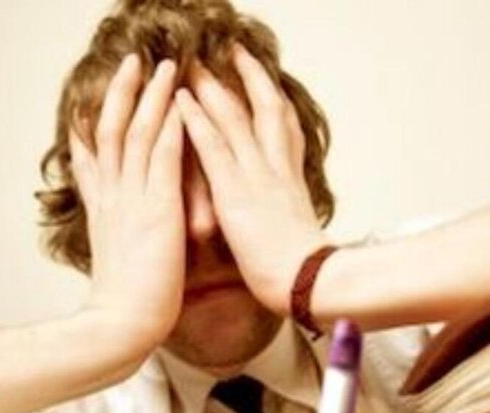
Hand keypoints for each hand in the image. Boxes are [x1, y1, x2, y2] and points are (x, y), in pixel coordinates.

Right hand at [73, 54, 184, 351]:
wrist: (122, 325)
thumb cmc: (129, 306)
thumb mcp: (121, 262)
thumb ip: (125, 241)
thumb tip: (132, 240)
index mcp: (105, 211)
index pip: (93, 157)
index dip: (92, 123)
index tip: (93, 99)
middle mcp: (114, 198)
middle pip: (110, 131)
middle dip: (122, 95)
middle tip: (131, 63)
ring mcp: (133, 201)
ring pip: (134, 134)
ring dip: (149, 97)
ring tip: (160, 67)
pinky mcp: (157, 210)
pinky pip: (162, 158)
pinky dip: (170, 128)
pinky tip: (180, 105)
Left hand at [176, 44, 328, 313]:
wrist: (309, 283)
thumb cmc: (307, 274)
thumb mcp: (305, 238)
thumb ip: (293, 221)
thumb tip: (291, 223)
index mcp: (293, 185)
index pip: (289, 134)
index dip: (277, 104)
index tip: (268, 84)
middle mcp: (278, 172)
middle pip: (268, 111)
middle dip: (252, 78)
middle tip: (236, 53)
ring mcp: (257, 178)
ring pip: (237, 119)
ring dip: (215, 87)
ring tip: (195, 66)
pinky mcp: (236, 193)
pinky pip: (213, 147)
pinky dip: (196, 120)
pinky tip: (180, 100)